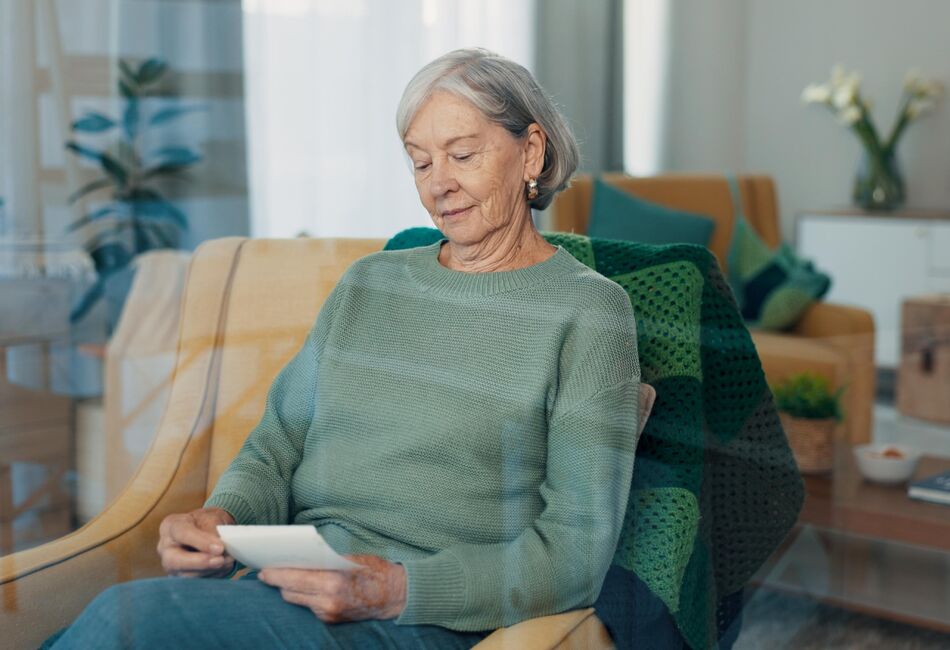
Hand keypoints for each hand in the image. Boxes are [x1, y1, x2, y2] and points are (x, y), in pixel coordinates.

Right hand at [157, 507, 235, 577]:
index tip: (220, 548)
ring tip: (228, 562)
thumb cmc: (206, 522)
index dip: (201, 542)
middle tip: (220, 560)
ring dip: (209, 571)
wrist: (207, 530)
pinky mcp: (181, 577)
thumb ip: (213, 531)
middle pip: (175, 561)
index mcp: (171, 526)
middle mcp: (166, 548)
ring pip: (185, 575)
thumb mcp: (211, 517)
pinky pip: (195, 583)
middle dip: (200, 563)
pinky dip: (212, 576)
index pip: (182, 534)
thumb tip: (219, 550)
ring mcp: (171, 566)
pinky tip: (225, 568)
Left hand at [259, 554, 406, 622]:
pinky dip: (304, 597)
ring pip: (295, 601)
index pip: (292, 578)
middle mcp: (328, 600)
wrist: (395, 595)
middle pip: (289, 592)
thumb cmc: (374, 570)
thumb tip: (297, 555)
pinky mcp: (330, 620)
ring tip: (282, 579)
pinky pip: (308, 607)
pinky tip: (303, 588)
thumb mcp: (349, 558)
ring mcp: (328, 613)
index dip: (274, 574)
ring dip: (289, 590)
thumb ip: (323, 560)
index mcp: (332, 581)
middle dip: (277, 582)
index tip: (262, 570)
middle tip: (267, 572)